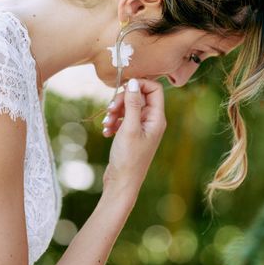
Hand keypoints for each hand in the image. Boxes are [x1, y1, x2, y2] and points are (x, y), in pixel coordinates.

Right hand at [102, 79, 166, 197]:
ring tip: (106, 124)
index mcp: (157, 118)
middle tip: (109, 109)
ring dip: (114, 112)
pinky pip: (122, 119)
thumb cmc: (128, 158)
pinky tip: (106, 132)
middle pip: (138, 96)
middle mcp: (152, 121)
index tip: (122, 89)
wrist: (122, 183)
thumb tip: (134, 82)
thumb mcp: (129, 128)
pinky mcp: (131, 134)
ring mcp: (142, 128)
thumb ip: (132, 103)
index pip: (154, 88)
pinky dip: (113, 122)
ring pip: (128, 108)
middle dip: (122, 100)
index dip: (139, 85)